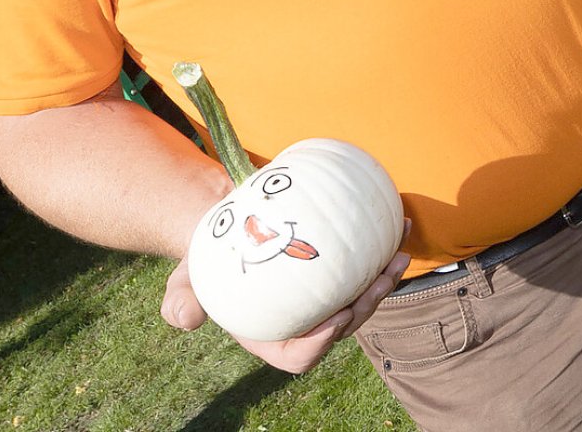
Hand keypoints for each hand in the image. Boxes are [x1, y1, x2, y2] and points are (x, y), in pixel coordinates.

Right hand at [161, 221, 412, 373]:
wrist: (227, 227)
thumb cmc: (206, 260)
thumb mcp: (185, 281)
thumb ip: (181, 301)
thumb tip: (185, 319)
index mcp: (271, 337)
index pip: (300, 358)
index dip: (321, 345)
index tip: (335, 318)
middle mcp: (304, 322)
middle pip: (342, 327)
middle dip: (366, 307)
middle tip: (380, 279)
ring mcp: (324, 298)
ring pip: (362, 299)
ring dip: (385, 281)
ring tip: (399, 254)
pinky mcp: (339, 273)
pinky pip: (366, 267)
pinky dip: (385, 248)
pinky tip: (399, 223)